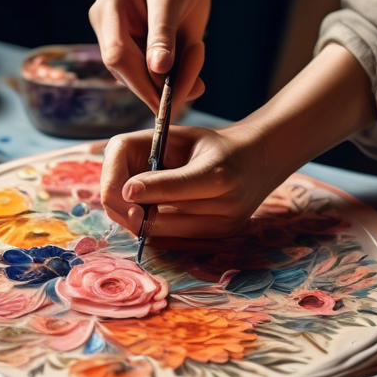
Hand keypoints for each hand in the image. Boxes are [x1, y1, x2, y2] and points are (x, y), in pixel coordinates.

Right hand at [89, 0, 227, 108]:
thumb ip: (163, 34)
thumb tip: (156, 70)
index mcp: (109, 8)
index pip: (116, 54)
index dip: (138, 81)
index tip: (165, 101)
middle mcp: (109, 30)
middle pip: (127, 73)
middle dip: (162, 84)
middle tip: (197, 84)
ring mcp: (122, 44)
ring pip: (143, 81)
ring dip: (176, 79)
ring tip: (197, 50)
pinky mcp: (137, 55)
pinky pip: (155, 78)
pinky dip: (179, 76)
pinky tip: (193, 53)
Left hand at [101, 125, 290, 238]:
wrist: (258, 162)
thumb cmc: (212, 145)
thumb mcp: (186, 137)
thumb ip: (153, 156)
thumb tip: (126, 190)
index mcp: (219, 172)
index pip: (175, 186)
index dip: (146, 188)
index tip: (124, 189)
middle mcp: (226, 205)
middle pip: (161, 217)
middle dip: (130, 208)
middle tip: (118, 196)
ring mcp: (222, 227)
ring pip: (160, 233)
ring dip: (138, 219)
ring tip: (135, 199)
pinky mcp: (216, 239)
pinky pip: (170, 239)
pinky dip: (153, 226)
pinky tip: (152, 209)